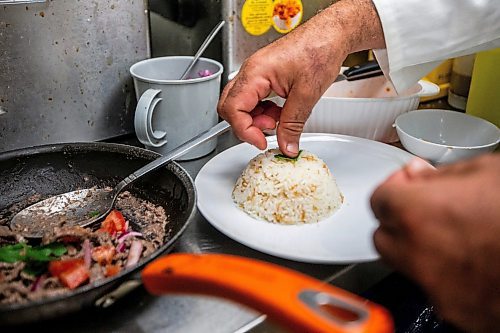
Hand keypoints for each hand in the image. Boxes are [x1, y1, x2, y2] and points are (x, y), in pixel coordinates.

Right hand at [217, 0, 384, 156]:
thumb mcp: (307, 95)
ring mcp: (256, 73)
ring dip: (256, 119)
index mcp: (256, 73)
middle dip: (247, 124)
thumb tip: (286, 146)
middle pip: (230, 106)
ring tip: (278, 120)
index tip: (261, 141)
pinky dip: (263, 111)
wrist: (331, 35)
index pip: (233, 109)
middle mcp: (251, 71)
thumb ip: (292, 125)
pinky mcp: (264, 75)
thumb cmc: (319, 50)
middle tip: (268, 131)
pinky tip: (279, 112)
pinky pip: (253, 99)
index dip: (245, 130)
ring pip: (241, 104)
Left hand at [371, 155, 499, 332]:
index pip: (379, 199)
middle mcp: (418, 253)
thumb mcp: (489, 171)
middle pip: (384, 235)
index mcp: (419, 212)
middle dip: (399, 220)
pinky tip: (472, 259)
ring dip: (418, 246)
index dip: (394, 188)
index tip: (408, 185)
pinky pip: (434, 286)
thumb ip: (441, 174)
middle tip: (426, 209)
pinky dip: (443, 273)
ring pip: (405, 263)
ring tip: (456, 234)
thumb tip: (417, 175)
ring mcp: (435, 287)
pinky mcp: (455, 311)